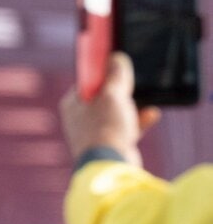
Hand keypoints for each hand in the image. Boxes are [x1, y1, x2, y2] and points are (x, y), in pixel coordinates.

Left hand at [59, 51, 160, 167]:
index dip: (106, 72)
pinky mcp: (109, 144)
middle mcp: (79, 118)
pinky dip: (138, 121)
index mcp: (72, 104)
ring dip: (133, 106)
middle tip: (133, 86)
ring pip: (117, 111)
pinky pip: (126, 127)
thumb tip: (116, 58)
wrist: (110, 165)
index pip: (89, 80)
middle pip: (105, 95)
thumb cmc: (105, 127)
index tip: (120, 66)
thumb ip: (115, 74)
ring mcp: (94, 132)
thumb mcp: (112, 93)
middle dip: (122, 91)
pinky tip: (151, 115)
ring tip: (142, 102)